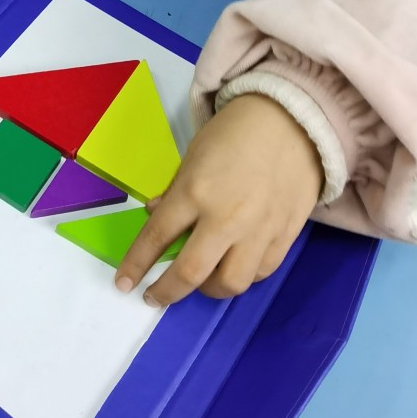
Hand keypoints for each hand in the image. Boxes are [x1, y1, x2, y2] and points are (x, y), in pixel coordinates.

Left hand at [115, 94, 322, 305]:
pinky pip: (260, 273)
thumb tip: (157, 217)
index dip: (136, 265)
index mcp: (195, 192)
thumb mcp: (193, 157)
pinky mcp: (285, 236)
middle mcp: (226, 218)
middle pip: (191, 272)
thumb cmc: (235, 133)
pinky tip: (232, 268)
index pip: (157, 237)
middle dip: (167, 292)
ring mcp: (259, 231)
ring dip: (208, 290)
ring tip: (200, 283)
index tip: (124, 284)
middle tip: (156, 297)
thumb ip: (176, 192)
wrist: (292, 121)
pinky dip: (243, 277)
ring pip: (230, 283)